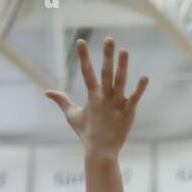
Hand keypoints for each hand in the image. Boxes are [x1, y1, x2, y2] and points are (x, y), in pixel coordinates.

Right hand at [46, 38, 148, 154]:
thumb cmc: (87, 134)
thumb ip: (61, 101)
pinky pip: (134, 99)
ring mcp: (117, 105)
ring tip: (124, 51)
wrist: (101, 152)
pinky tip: (144, 77)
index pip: (86, 73)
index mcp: (92, 97)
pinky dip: (139, 89)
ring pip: (120, 82)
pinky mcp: (128, 113)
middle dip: (107, 56)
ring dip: (122, 67)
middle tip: (109, 39)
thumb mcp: (72, 116)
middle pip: (105, 73)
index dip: (83, 57)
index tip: (80, 41)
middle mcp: (104, 98)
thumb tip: (46, 92)